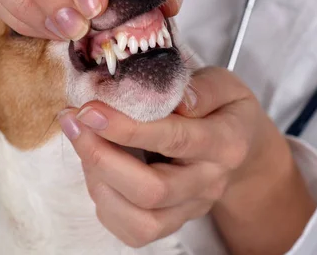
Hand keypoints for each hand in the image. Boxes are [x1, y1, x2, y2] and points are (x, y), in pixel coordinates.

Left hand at [59, 67, 315, 252]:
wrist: (241, 146)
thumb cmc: (224, 110)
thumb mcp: (225, 85)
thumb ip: (203, 88)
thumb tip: (175, 99)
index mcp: (225, 143)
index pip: (174, 139)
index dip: (127, 127)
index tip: (90, 109)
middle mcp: (209, 183)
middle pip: (152, 191)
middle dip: (101, 157)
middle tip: (75, 122)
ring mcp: (190, 208)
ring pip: (139, 220)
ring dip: (98, 181)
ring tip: (84, 142)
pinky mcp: (173, 223)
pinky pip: (133, 232)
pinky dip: (105, 203)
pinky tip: (98, 169)